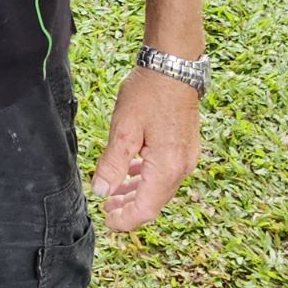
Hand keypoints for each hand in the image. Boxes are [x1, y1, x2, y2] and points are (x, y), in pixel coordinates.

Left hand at [90, 67, 200, 232]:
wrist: (174, 66)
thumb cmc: (148, 93)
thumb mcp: (124, 128)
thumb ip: (113, 163)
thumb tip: (101, 191)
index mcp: (167, 167)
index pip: (146, 209)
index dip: (125, 220)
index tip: (107, 222)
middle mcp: (182, 166)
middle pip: (155, 201)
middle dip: (129, 208)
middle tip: (106, 209)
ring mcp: (186, 156)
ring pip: (159, 187)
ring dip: (136, 192)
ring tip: (113, 193)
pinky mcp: (184, 145)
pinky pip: (164, 171)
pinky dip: (146, 177)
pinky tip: (130, 172)